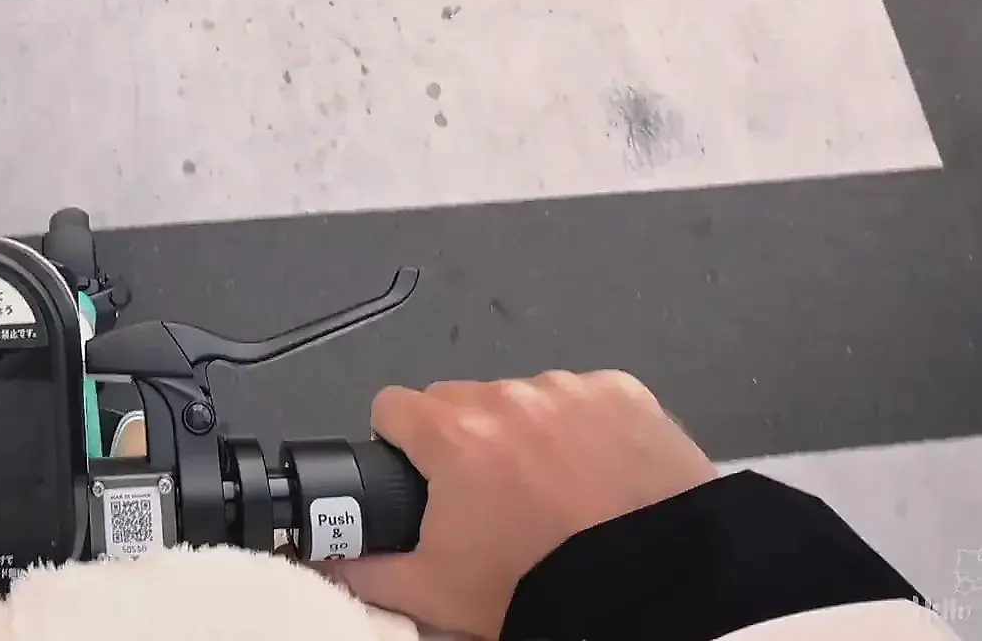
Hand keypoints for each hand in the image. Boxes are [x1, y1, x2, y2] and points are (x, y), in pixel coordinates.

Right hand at [322, 371, 717, 639]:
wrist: (656, 591)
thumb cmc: (539, 587)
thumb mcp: (435, 593)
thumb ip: (366, 569)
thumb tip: (325, 555)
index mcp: (452, 433)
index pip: (392, 406)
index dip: (399, 444)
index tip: (420, 478)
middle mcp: (508, 396)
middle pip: (459, 401)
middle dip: (463, 439)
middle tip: (491, 499)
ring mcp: (570, 389)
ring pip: (523, 398)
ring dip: (526, 432)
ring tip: (557, 492)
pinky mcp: (625, 394)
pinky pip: (585, 398)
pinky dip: (585, 429)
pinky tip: (601, 476)